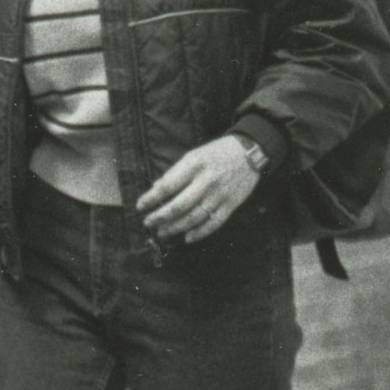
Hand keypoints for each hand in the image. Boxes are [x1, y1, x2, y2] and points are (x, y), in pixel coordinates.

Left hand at [136, 136, 260, 242]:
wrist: (250, 151)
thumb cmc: (216, 153)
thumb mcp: (193, 155)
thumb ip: (174, 173)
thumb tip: (155, 188)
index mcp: (194, 166)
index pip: (167, 186)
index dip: (150, 199)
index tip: (140, 206)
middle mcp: (206, 181)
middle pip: (178, 206)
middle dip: (159, 217)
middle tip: (148, 223)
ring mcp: (220, 194)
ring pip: (194, 217)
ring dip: (175, 228)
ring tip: (162, 232)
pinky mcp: (231, 204)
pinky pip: (214, 223)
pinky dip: (199, 233)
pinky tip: (187, 238)